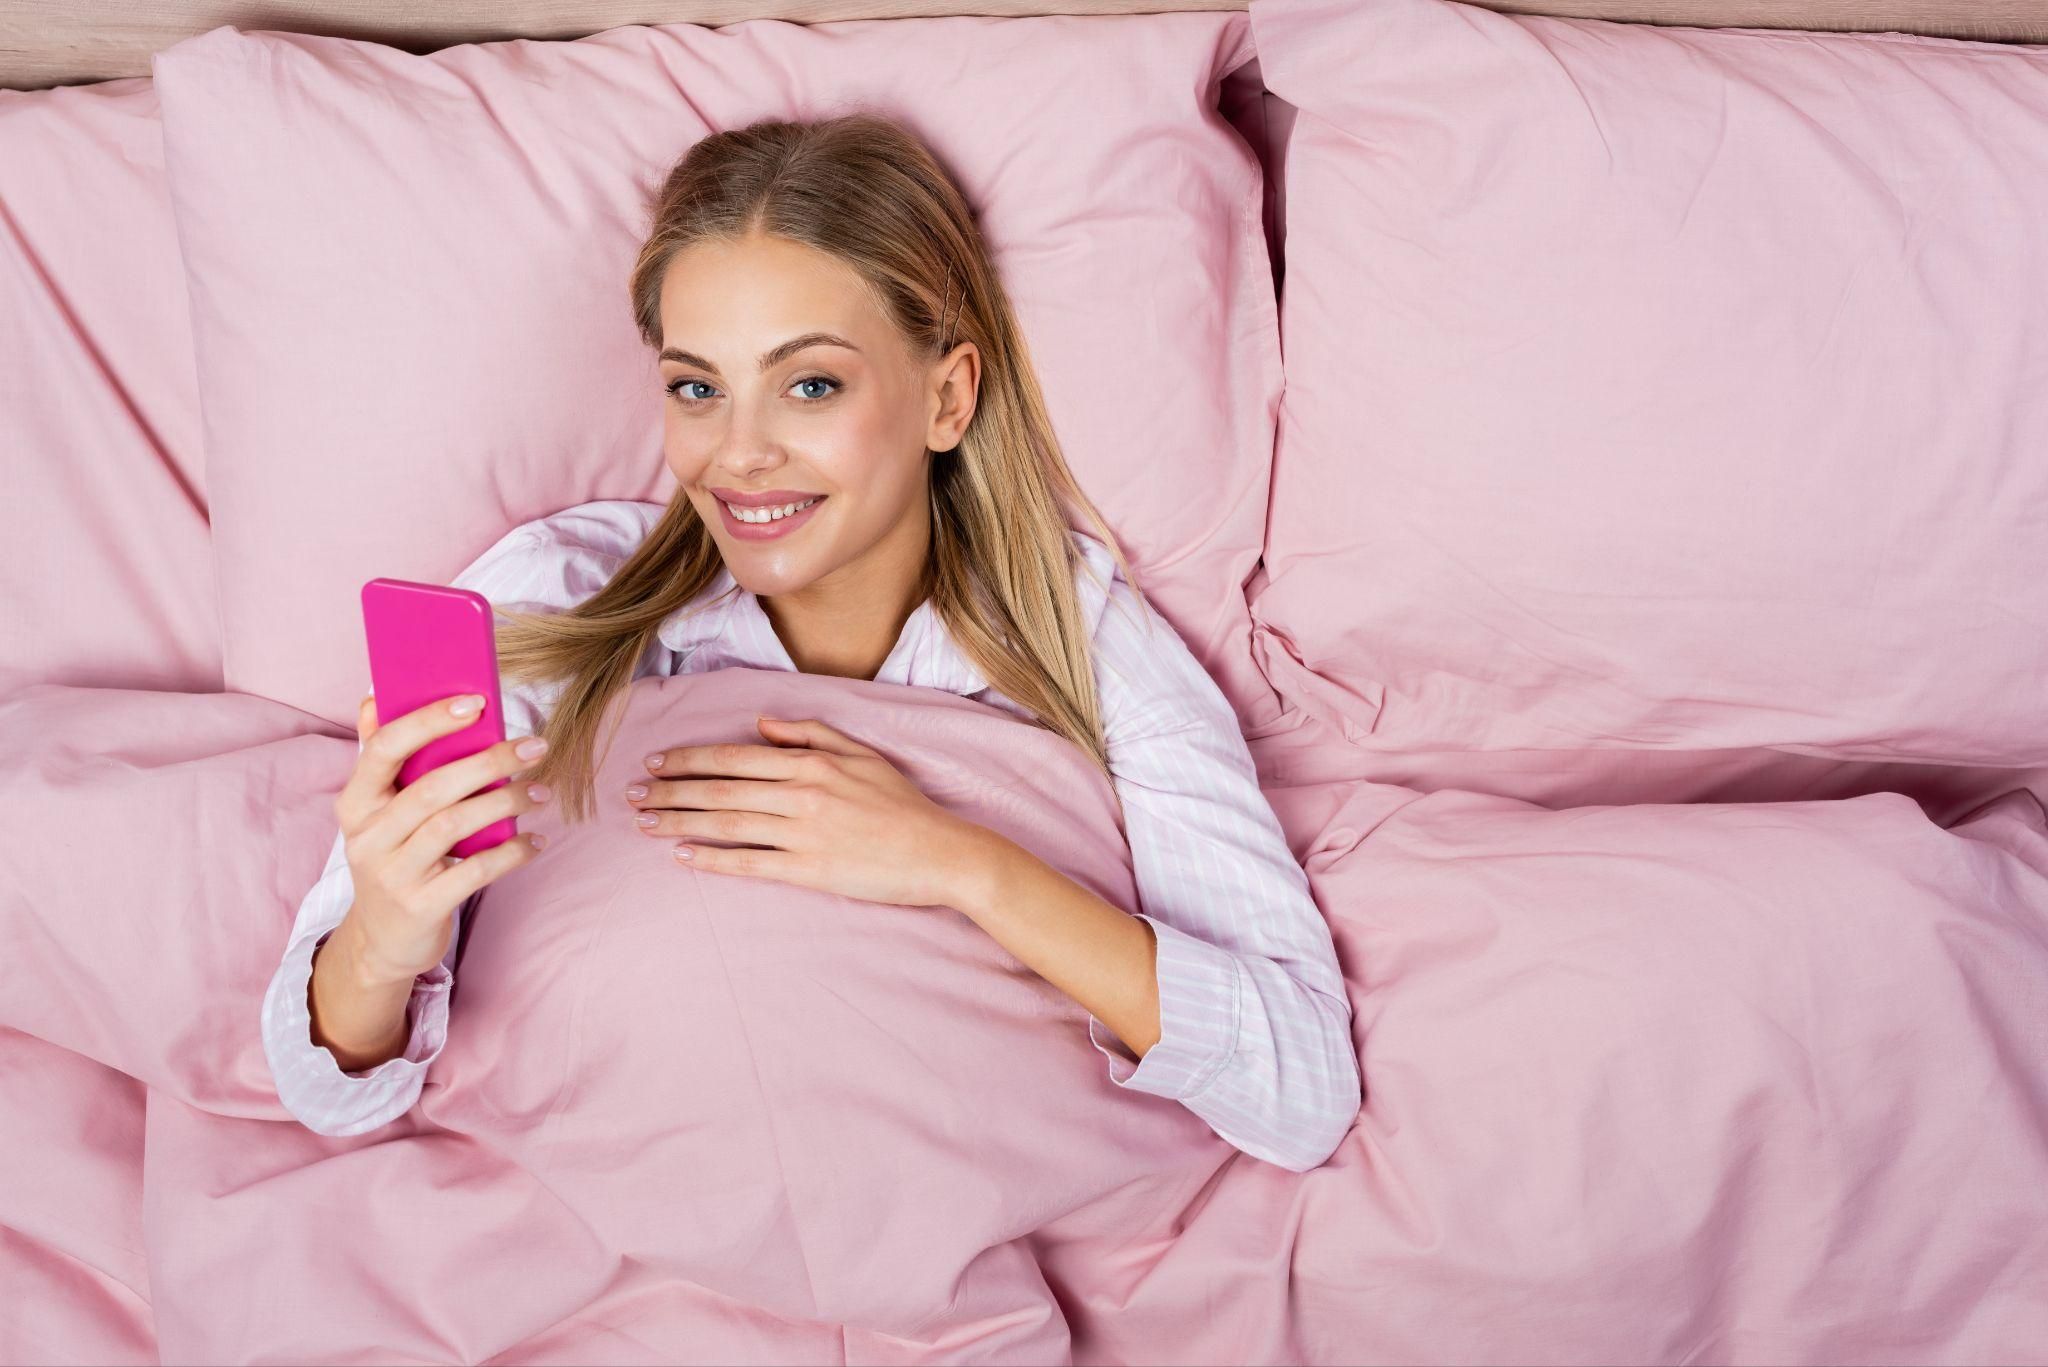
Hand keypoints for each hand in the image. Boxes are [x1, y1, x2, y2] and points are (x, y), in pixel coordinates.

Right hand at [335, 691, 552, 984]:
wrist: (382, 941)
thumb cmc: (393, 859)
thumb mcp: (375, 813)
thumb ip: (378, 757)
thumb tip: (376, 696)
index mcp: (355, 803)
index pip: (384, 749)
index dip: (428, 721)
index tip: (477, 703)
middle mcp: (368, 837)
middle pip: (432, 787)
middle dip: (489, 762)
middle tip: (535, 748)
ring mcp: (392, 874)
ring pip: (455, 825)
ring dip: (506, 803)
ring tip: (540, 793)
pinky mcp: (421, 906)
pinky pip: (476, 871)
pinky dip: (512, 852)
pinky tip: (536, 840)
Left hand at [629, 716, 985, 908]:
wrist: (938, 852)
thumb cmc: (900, 803)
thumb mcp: (861, 753)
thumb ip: (810, 734)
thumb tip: (763, 725)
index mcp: (810, 762)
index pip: (734, 757)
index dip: (688, 759)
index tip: (655, 762)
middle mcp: (800, 794)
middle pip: (719, 789)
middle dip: (669, 791)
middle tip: (630, 795)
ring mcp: (802, 833)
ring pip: (726, 823)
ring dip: (678, 821)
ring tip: (643, 823)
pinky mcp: (808, 870)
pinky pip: (749, 862)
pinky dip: (712, 858)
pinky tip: (683, 856)